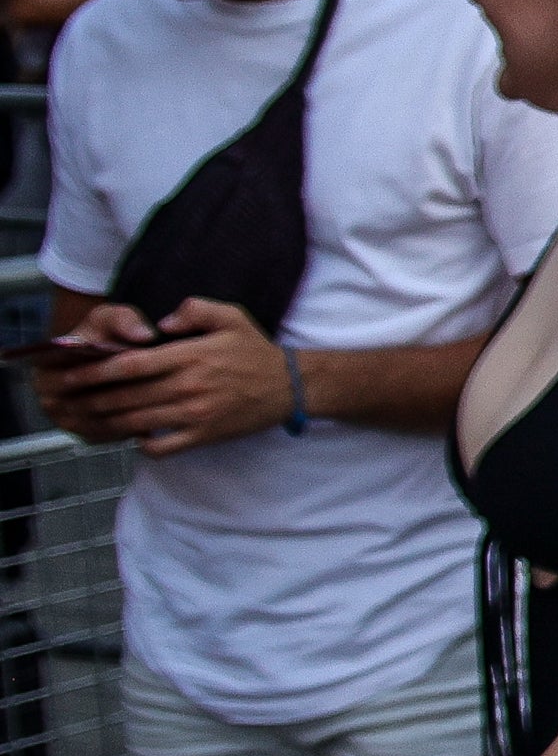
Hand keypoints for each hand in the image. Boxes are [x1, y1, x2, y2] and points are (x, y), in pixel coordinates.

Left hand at [43, 299, 290, 453]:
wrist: (291, 386)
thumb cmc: (255, 350)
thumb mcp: (231, 316)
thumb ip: (194, 309)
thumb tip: (161, 323)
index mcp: (191, 355)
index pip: (132, 364)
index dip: (97, 370)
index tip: (74, 372)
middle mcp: (190, 386)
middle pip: (127, 396)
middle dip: (92, 398)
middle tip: (69, 398)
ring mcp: (196, 414)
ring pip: (138, 422)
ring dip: (108, 421)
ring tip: (88, 417)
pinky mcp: (204, 435)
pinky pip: (162, 447)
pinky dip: (141, 444)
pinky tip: (134, 436)